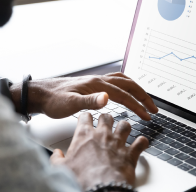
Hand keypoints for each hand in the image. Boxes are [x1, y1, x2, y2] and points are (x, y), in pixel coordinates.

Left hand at [10, 73, 157, 119]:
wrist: (41, 94)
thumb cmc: (54, 100)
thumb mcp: (70, 104)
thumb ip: (89, 101)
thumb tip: (107, 98)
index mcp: (96, 85)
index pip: (124, 95)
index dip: (138, 106)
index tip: (148, 116)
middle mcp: (99, 80)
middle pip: (128, 85)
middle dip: (143, 96)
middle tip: (154, 109)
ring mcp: (96, 80)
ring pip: (124, 81)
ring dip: (137, 90)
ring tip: (146, 101)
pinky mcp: (93, 84)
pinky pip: (116, 81)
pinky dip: (127, 86)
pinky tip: (127, 92)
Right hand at [50, 112, 148, 188]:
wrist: (101, 190)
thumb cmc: (82, 179)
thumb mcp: (62, 169)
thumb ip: (57, 159)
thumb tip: (56, 154)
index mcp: (85, 135)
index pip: (85, 116)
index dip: (86, 117)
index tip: (87, 119)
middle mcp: (103, 135)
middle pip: (107, 116)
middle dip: (106, 118)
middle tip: (106, 123)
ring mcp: (118, 143)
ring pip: (125, 124)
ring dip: (125, 127)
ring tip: (123, 130)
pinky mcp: (131, 153)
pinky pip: (141, 142)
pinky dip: (142, 142)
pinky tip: (141, 143)